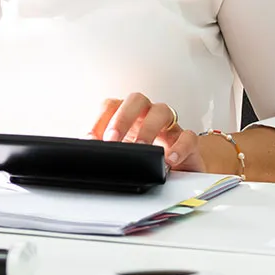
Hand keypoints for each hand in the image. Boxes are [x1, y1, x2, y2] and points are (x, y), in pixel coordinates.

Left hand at [89, 92, 205, 172]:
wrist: (178, 175)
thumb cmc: (145, 159)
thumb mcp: (120, 154)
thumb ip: (103, 149)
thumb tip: (86, 150)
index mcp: (128, 115)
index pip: (112, 105)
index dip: (100, 119)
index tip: (91, 138)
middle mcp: (148, 115)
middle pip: (136, 100)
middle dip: (122, 118)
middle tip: (112, 139)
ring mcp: (169, 126)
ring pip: (162, 111)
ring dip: (148, 129)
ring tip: (141, 148)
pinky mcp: (188, 143)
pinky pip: (188, 137)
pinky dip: (180, 146)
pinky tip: (169, 159)